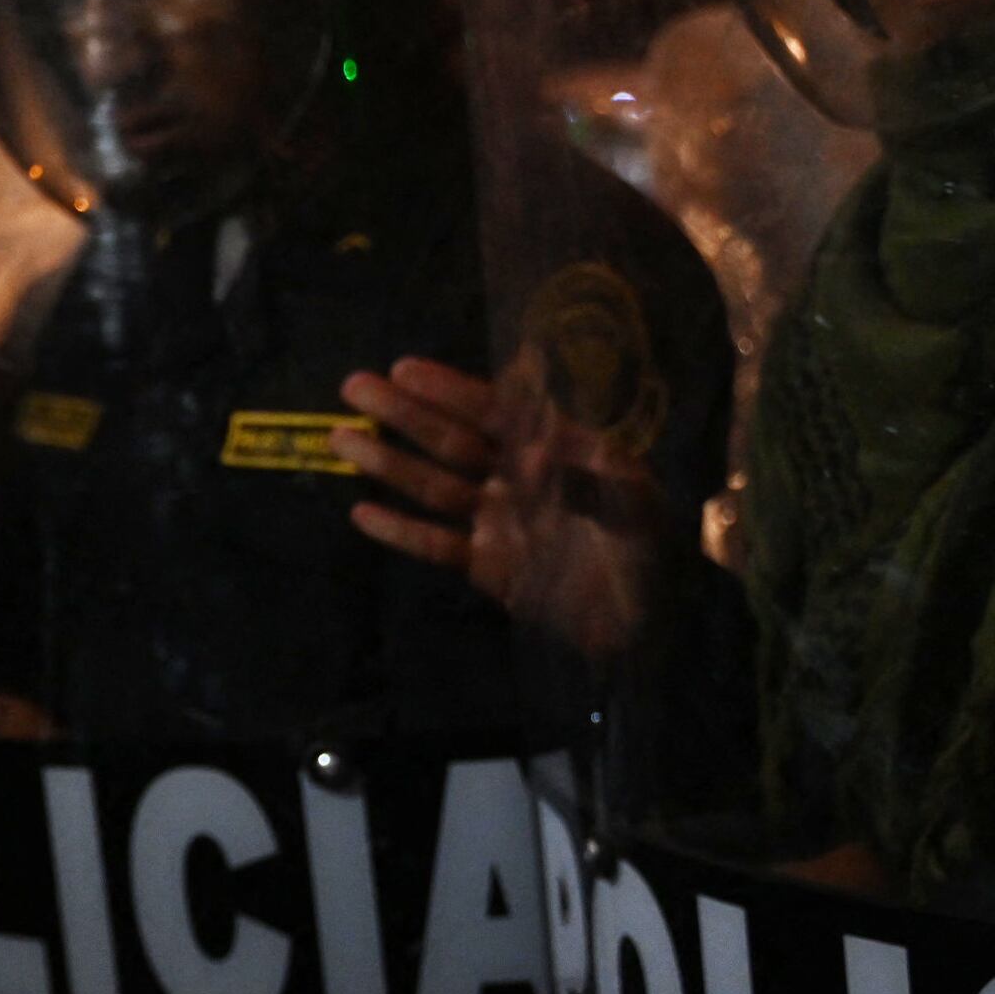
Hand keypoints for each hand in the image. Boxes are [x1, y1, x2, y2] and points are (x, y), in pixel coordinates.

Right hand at [335, 355, 673, 662]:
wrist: (653, 623)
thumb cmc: (652, 551)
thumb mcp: (636, 505)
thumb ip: (585, 475)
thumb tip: (534, 448)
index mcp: (555, 451)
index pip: (494, 412)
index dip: (450, 390)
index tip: (404, 369)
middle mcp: (517, 478)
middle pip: (450, 440)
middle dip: (402, 414)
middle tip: (353, 386)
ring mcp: (497, 522)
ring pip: (433, 486)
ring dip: (387, 463)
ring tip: (341, 440)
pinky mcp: (486, 567)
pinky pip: (437, 545)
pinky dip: (401, 532)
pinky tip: (361, 513)